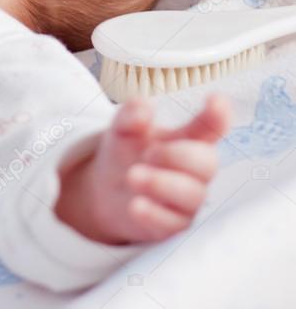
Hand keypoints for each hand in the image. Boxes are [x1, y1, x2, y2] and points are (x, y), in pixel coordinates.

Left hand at [55, 94, 231, 244]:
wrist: (107, 190)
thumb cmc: (127, 151)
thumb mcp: (123, 127)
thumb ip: (132, 114)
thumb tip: (145, 108)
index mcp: (188, 139)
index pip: (212, 127)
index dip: (219, 115)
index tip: (216, 101)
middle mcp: (194, 170)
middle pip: (207, 164)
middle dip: (178, 156)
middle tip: (148, 152)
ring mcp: (187, 200)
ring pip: (192, 196)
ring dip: (162, 184)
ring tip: (133, 176)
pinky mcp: (174, 226)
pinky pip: (173, 225)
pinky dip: (154, 214)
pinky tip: (135, 205)